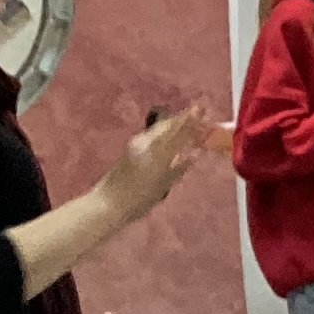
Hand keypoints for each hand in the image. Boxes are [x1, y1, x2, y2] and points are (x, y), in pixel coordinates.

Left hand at [100, 107, 214, 217]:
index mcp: (156, 151)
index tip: (206, 111)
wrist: (107, 202)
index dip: (192, 120)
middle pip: (169, 125)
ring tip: (192, 121)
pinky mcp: (132, 146)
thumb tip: (197, 152)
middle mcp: (146, 142)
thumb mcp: (163, 185)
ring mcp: (137, 142)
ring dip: (177, 123)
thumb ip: (180, 166)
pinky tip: (175, 133)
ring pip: (161, 127)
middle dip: (186, 118)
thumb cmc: (138, 199)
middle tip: (203, 114)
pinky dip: (168, 130)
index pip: (178, 130)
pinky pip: (155, 133)